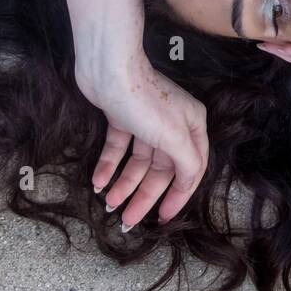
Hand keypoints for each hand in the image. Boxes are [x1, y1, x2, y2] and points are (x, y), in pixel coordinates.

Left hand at [75, 53, 207, 229]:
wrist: (109, 68)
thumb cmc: (145, 100)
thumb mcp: (174, 137)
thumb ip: (188, 163)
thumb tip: (190, 182)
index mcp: (192, 128)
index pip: (190, 171)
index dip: (177, 197)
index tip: (164, 220)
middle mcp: (172, 125)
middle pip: (160, 170)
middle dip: (144, 196)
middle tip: (128, 221)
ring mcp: (146, 121)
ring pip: (137, 162)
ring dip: (124, 184)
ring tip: (110, 204)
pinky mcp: (122, 117)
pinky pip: (118, 149)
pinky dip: (108, 166)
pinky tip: (98, 183)